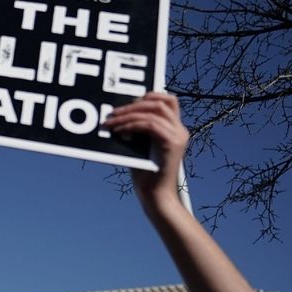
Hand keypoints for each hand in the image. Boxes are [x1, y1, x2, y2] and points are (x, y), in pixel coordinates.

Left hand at [104, 92, 188, 208]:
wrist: (155, 195)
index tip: (127, 102)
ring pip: (153, 111)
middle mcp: (180, 130)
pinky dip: (131, 125)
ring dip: (128, 114)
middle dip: (133, 104)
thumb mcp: (139, 146)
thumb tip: (117, 115)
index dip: (148, 95)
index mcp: (175, 129)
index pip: (169, 100)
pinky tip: (119, 131)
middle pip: (160, 102)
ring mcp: (178, 136)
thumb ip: (136, 130)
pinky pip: (150, 124)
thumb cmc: (145, 174)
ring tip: (111, 122)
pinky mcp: (172, 144)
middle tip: (113, 112)